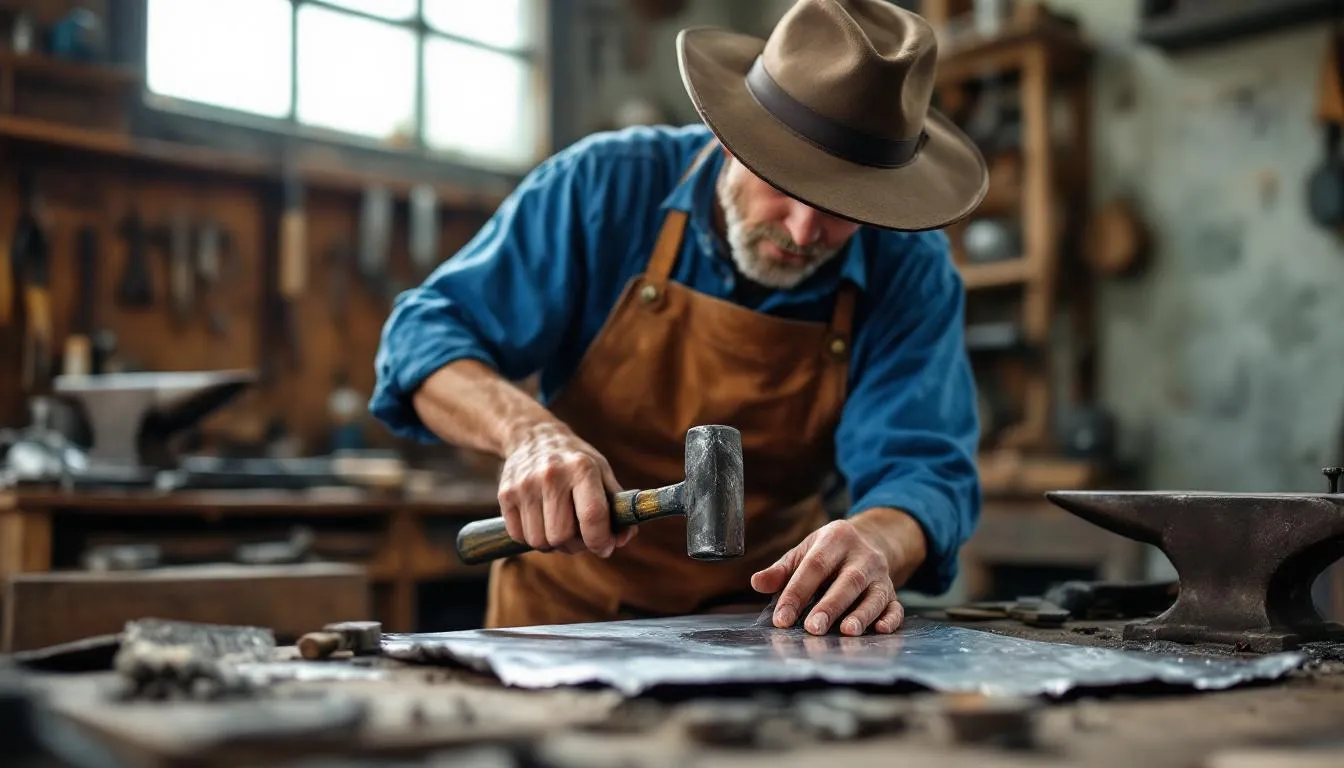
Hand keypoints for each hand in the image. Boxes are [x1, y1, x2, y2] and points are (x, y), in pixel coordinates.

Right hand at [497, 422, 636, 556]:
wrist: (533, 437)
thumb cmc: (575, 461)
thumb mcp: (602, 472)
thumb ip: (617, 507)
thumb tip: (621, 540)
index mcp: (582, 468)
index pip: (592, 516)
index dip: (601, 540)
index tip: (604, 547)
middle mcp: (551, 475)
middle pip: (562, 536)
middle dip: (575, 545)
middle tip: (578, 536)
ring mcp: (524, 485)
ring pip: (539, 541)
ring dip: (552, 544)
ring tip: (558, 527)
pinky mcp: (505, 494)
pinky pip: (519, 536)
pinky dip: (531, 537)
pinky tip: (540, 522)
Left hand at [750, 511, 922, 635]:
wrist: (868, 541)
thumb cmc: (828, 552)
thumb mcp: (804, 552)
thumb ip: (782, 570)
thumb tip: (758, 583)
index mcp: (836, 538)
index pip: (815, 566)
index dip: (797, 593)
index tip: (781, 618)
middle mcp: (863, 555)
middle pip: (848, 581)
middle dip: (830, 606)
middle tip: (813, 629)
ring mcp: (881, 574)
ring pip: (875, 594)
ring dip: (861, 615)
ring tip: (846, 632)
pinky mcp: (893, 591)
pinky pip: (896, 606)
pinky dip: (890, 619)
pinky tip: (878, 630)